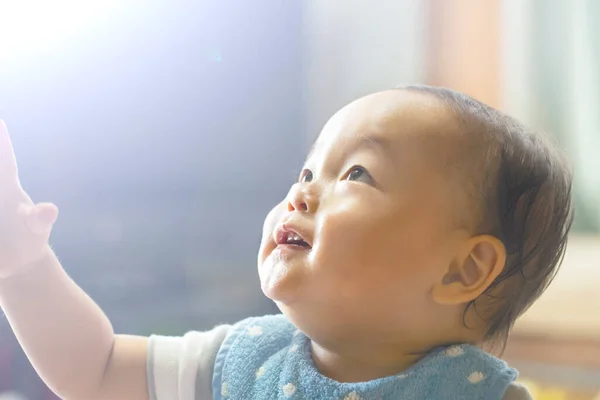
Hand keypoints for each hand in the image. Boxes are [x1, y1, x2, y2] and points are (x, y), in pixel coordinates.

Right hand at [0, 121, 57, 277]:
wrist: (15, 260)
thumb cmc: (29, 237)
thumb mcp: (36, 229)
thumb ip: (40, 219)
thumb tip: (49, 210)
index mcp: (7, 188)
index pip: (5, 160)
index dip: (2, 141)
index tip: (0, 120)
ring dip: (0, 186)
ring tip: (2, 210)